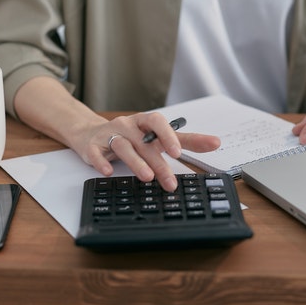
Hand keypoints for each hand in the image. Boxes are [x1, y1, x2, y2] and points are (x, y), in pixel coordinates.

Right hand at [78, 112, 219, 191]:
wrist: (90, 133)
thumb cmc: (130, 136)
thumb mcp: (157, 137)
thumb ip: (185, 141)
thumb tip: (215, 142)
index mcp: (145, 122)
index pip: (159, 123)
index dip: (169, 136)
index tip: (179, 152)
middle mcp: (128, 126)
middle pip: (144, 143)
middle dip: (158, 163)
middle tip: (169, 182)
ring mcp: (109, 135)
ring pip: (123, 146)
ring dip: (135, 162)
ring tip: (147, 177)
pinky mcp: (92, 146)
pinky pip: (95, 153)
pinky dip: (101, 162)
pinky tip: (108, 172)